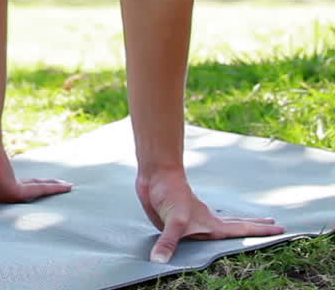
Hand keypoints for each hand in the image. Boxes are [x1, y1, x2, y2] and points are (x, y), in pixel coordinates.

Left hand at [137, 170, 285, 262]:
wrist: (156, 175)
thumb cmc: (169, 195)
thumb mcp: (172, 222)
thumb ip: (168, 242)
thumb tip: (160, 261)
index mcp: (212, 225)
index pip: (243, 230)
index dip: (261, 231)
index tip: (281, 229)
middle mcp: (207, 222)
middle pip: (238, 225)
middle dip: (257, 226)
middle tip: (276, 224)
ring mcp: (196, 217)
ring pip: (223, 222)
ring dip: (239, 224)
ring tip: (252, 224)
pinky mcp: (183, 215)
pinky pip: (204, 222)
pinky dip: (215, 223)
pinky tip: (211, 225)